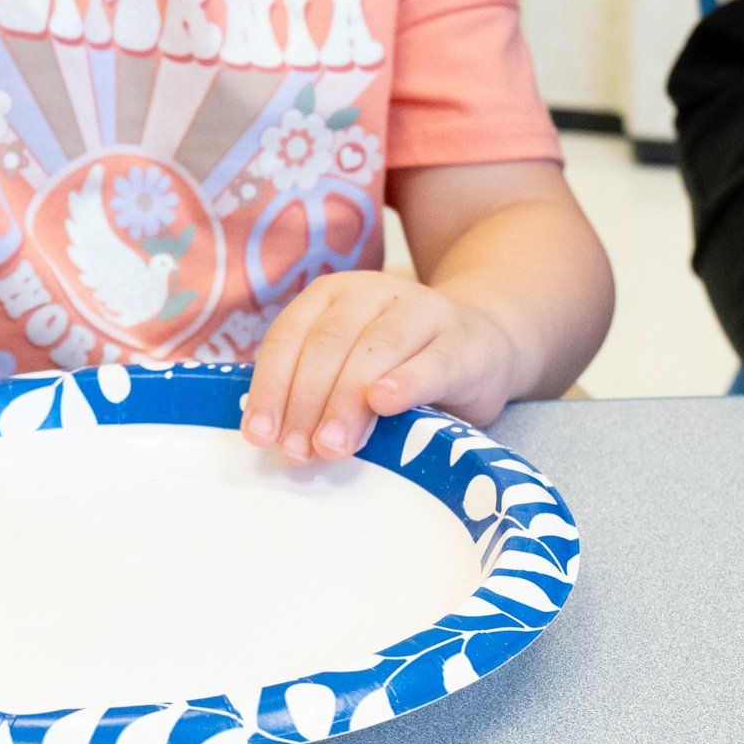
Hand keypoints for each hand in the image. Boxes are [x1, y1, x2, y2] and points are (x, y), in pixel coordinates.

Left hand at [241, 271, 520, 462]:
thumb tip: (272, 436)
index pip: (290, 335)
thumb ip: (316, 389)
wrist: (484, 343)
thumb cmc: (402, 365)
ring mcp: (422, 311)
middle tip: (296, 451)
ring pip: (374, 349)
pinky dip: (406, 382)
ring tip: (331, 445)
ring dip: (346, 400)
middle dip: (306, 400)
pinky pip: (431, 362)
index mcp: (334, 294)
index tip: (260, 435)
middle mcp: (374, 292)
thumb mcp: (351, 367)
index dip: (271, 386)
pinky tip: (384, 403)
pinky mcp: (463, 342)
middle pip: (328, 342)